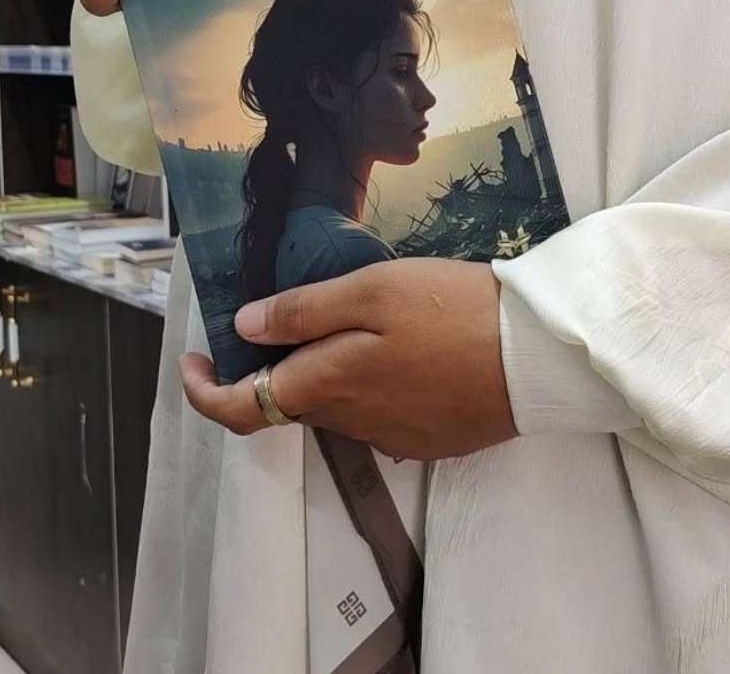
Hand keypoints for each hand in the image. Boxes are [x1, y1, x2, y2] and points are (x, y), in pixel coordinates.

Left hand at [178, 259, 518, 460]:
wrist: (539, 358)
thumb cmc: (453, 311)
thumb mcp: (373, 291)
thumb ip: (304, 311)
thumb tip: (243, 328)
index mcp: (329, 384)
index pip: (242, 409)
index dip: (203, 392)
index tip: (190, 361)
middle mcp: (351, 422)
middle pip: (288, 402)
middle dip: (269, 366)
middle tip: (279, 314)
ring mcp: (391, 435)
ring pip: (332, 406)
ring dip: (319, 373)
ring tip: (344, 319)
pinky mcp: (427, 438)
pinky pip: (373, 413)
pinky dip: (361, 384)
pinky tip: (395, 347)